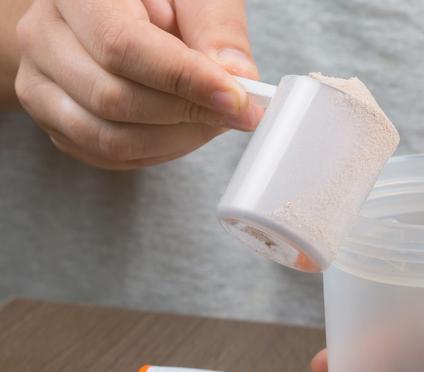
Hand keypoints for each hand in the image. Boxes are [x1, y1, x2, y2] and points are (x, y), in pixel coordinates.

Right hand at [14, 0, 260, 168]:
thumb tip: (236, 75)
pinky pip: (105, 155)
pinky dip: (156, 151)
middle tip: (236, 110)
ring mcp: (37, 78)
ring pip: (108, 137)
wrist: (114, 11)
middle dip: (188, 114)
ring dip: (175, 139)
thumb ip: (216, 28)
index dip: (185, 80)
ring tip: (210, 118)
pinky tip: (181, 128)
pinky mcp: (49, 115)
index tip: (237, 99)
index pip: (123, 46)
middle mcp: (42, 32)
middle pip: (115, 98)